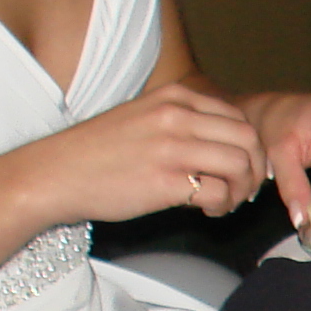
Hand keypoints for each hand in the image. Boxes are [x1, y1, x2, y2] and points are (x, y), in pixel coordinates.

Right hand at [33, 80, 268, 221]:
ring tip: (224, 203)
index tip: (240, 167)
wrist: (55, 174)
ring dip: (241, 191)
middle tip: (242, 190)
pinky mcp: (166, 182)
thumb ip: (182, 121)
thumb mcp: (143, 117)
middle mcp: (177, 117)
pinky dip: (222, 207)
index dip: (248, 146)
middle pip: (248, 140)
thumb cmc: (97, 152)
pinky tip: (207, 212)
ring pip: (240, 166)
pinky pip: (219, 194)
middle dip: (254, 169)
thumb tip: (222, 143)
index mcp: (174, 98)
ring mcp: (172, 149)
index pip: (238, 117)